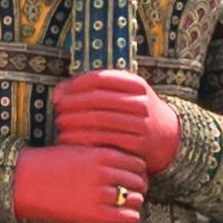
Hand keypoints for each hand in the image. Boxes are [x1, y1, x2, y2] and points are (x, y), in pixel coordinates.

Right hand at [13, 141, 150, 222]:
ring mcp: (99, 194)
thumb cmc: (51, 165)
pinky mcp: (92, 214)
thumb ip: (103, 157)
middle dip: (138, 187)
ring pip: (135, 199)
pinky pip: (126, 217)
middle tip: (133, 192)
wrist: (23, 180)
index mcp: (102, 154)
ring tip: (127, 205)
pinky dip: (130, 217)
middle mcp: (104, 173)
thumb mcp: (80, 151)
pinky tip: (125, 216)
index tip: (134, 177)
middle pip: (139, 181)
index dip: (139, 172)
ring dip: (134, 202)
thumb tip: (126, 166)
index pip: (138, 163)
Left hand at [52, 70, 181, 173]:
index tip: (61, 96)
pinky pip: (104, 140)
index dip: (76, 86)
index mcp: (137, 84)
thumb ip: (91, 89)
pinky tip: (70, 141)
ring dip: (74, 123)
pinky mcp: (138, 144)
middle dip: (72, 106)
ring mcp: (141, 123)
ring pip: (100, 120)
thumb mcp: (122, 94)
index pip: (100, 79)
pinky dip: (83, 140)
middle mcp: (141, 102)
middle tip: (57, 113)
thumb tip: (57, 95)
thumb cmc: (132, 112)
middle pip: (98, 100)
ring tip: (60, 126)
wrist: (165, 136)